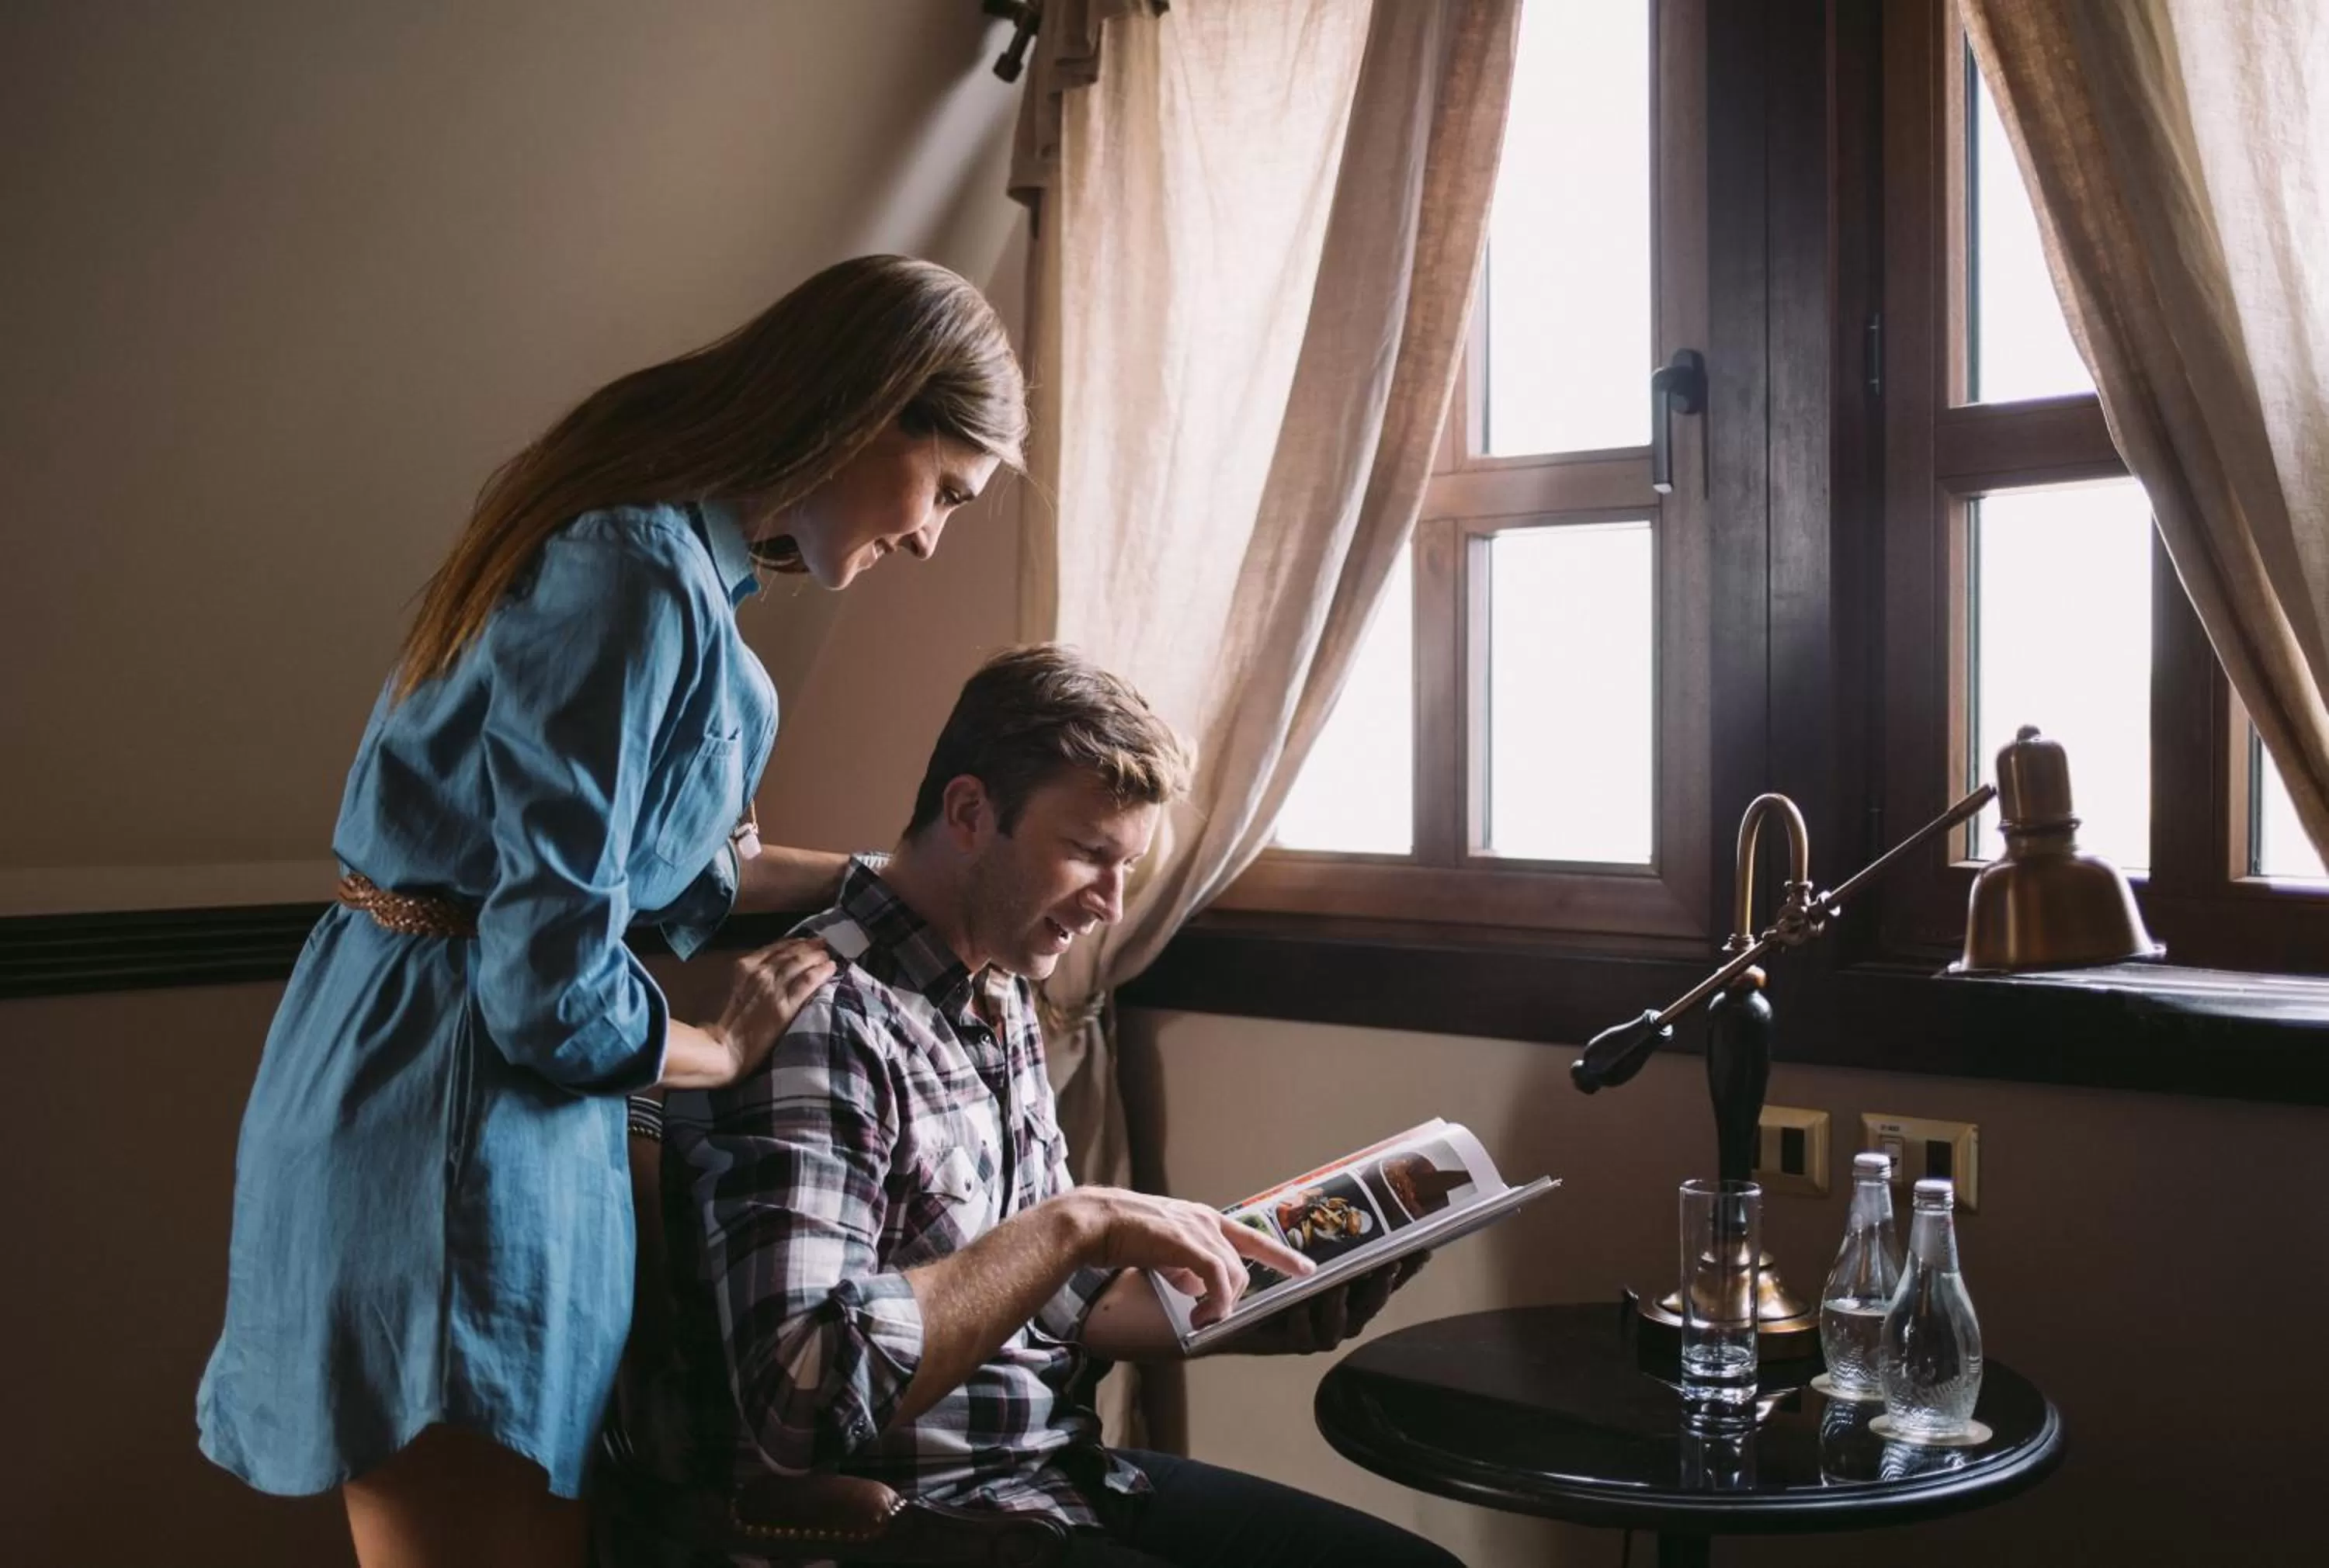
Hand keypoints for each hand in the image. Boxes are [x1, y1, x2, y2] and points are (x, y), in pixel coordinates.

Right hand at [708, 937, 836, 1083]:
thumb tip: (775, 966)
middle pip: (791, 953)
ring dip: (817, 957)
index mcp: (745, 966)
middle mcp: (760, 973)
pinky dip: (821, 972)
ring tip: (828, 956)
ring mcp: (773, 989)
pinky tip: (831, 969)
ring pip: (801, 964)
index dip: (795, 942)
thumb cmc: (729, 1022)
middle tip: (823, 945)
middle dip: (810, 947)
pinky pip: (807, 982)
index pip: (776, 947)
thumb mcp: (737, 987)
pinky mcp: (784, 1007)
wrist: (725, 1048)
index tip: (808, 940)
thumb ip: (753, 974)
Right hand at [1064, 1188, 1314, 1327]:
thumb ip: (1185, 1266)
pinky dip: (1216, 1301)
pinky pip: (1216, 1278)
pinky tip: (1200, 1315)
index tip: (1306, 1269)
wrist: (1094, 1222)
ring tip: (1199, 1319)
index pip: (1252, 1236)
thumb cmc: (1123, 1235)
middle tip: (1207, 1318)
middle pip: (1242, 1266)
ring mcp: (1197, 1229)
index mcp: (1203, 1219)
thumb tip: (1196, 1289)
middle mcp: (1206, 1221)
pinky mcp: (1185, 1242)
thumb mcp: (1164, 1251)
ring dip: (1221, 1305)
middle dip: (1233, 1298)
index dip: (1281, 1255)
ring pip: (1232, 1274)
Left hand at [1211, 1252, 1429, 1356]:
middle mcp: (1342, 1316)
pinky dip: (1303, 1318)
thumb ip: (1329, 1234)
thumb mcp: (1305, 1247)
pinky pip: (1301, 1334)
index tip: (1423, 1249)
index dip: (1407, 1270)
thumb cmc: (1274, 1272)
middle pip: (1372, 1304)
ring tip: (1339, 1285)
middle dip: (1382, 1286)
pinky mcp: (1291, 1343)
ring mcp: (1319, 1333)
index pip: (1387, 1281)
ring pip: (1342, 1323)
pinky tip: (1300, 1304)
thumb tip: (1356, 1197)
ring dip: (1342, 1303)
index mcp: (1352, 1294)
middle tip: (1388, 1264)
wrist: (1230, 1306)